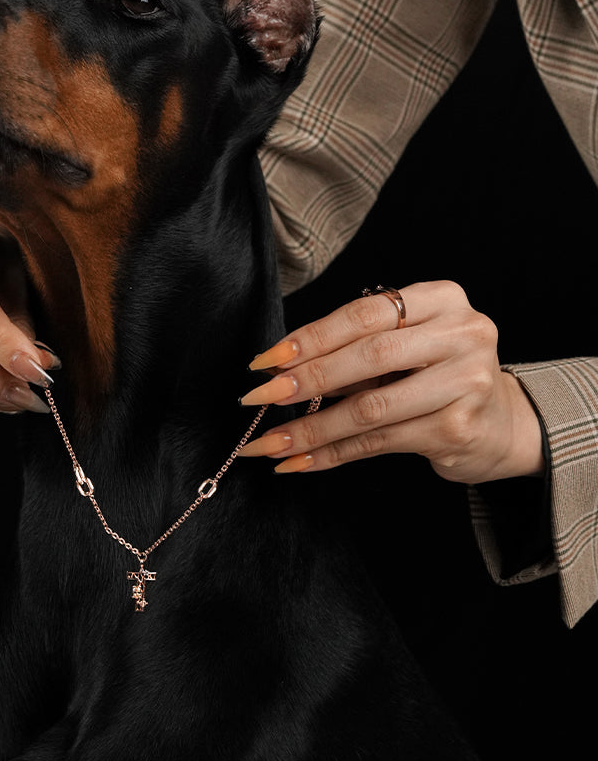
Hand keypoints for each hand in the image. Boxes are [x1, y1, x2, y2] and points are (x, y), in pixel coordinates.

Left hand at [238, 280, 543, 483]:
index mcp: (442, 299)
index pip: (365, 314)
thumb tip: (279, 367)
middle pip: (369, 356)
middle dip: (308, 378)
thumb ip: (354, 346)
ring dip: (312, 428)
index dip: (311, 336)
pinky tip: (297, 461)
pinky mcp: (458, 430)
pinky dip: (331, 454)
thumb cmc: (433, 372)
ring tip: (268, 442)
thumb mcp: (404, 343)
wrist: (500, 422)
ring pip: (371, 408)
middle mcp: (462, 335)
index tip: (267, 358)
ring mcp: (466, 384)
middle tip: (260, 396)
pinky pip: (379, 443)